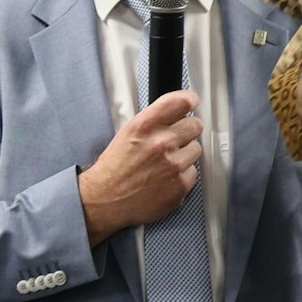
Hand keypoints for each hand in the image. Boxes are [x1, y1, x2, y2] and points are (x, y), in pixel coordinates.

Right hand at [76, 90, 203, 245]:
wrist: (105, 200)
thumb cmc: (114, 168)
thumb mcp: (126, 133)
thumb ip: (152, 120)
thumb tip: (175, 113)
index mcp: (144, 126)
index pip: (181, 102)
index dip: (189, 101)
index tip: (191, 103)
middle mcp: (161, 143)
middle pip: (195, 125)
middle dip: (186, 130)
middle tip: (175, 139)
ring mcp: (173, 165)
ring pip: (196, 149)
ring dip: (184, 154)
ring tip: (165, 163)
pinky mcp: (181, 185)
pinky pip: (193, 172)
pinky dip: (182, 175)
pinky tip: (166, 178)